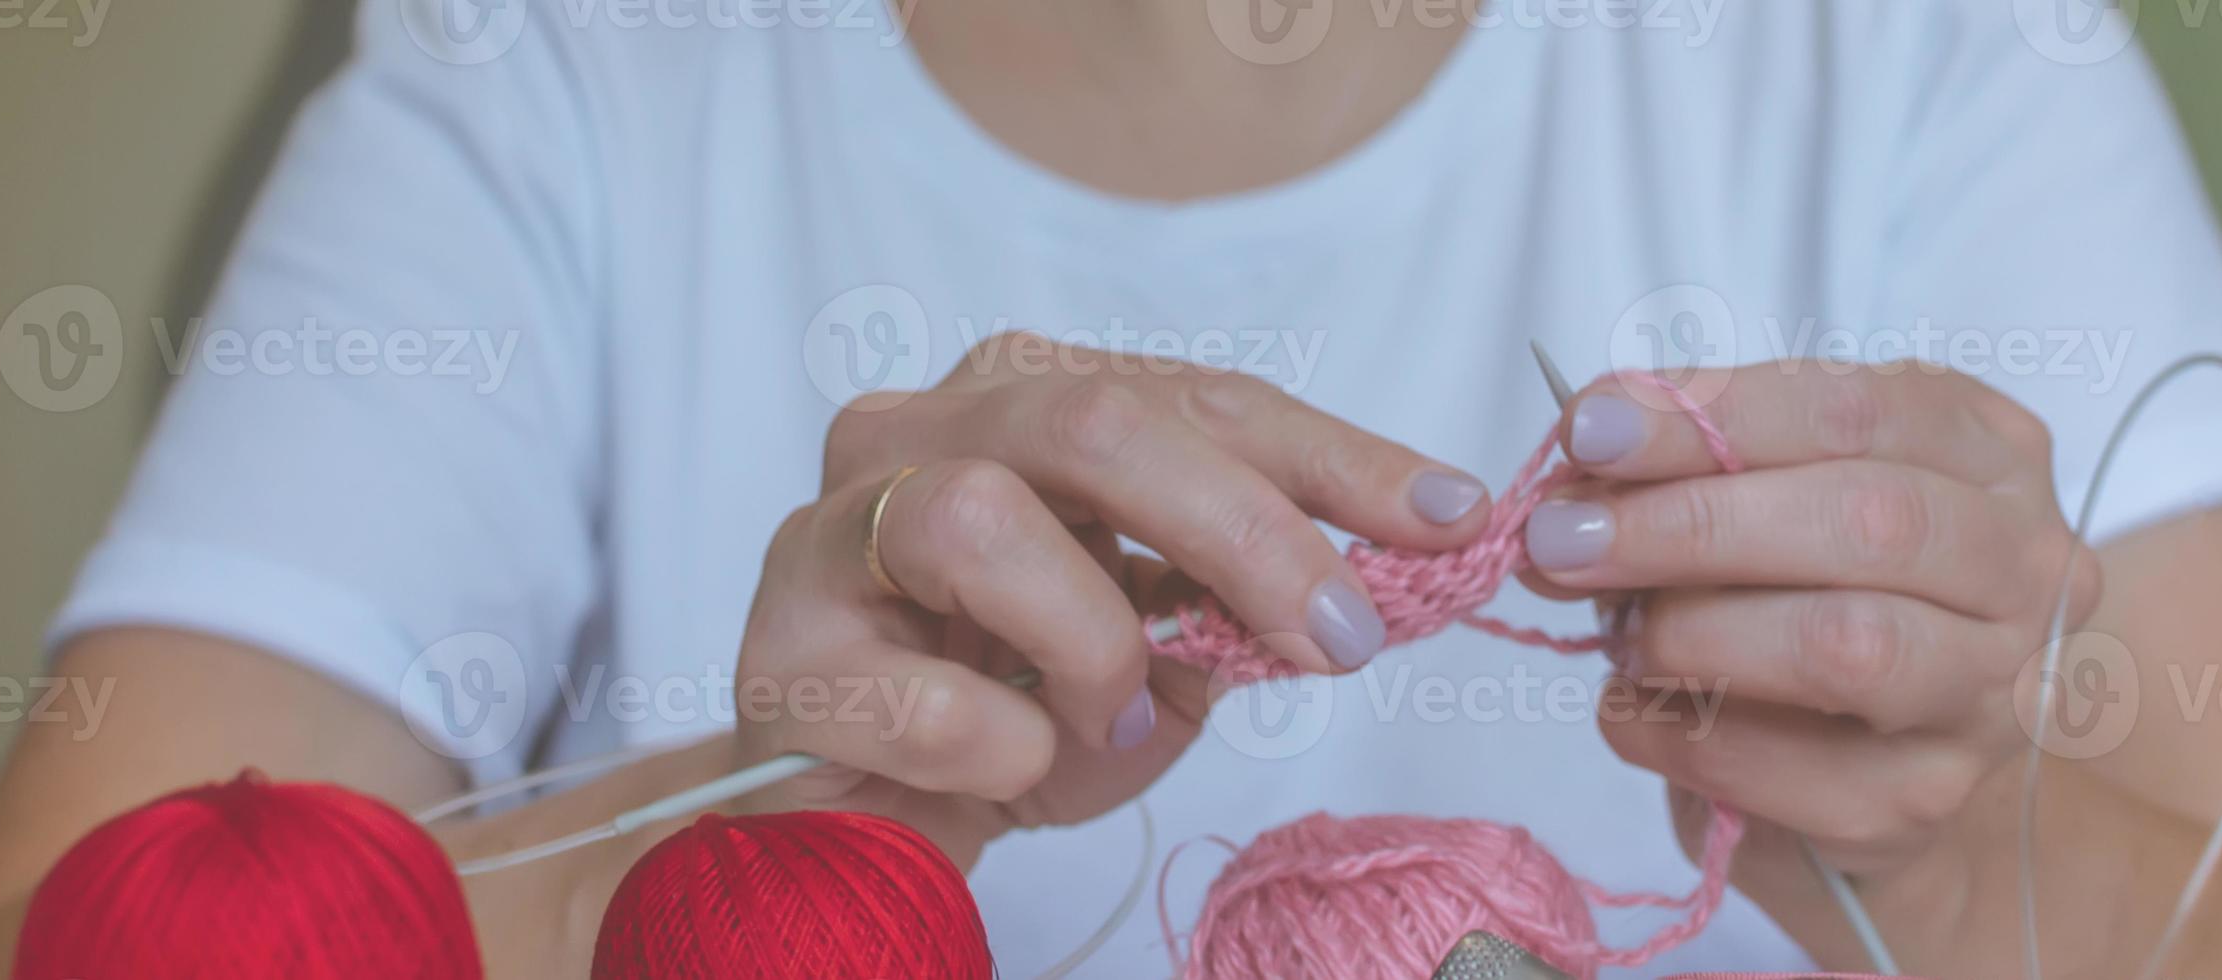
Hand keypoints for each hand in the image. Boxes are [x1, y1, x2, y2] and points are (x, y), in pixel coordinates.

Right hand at [733, 333, 1493, 861]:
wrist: (867, 823)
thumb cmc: (1019, 711)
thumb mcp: (1164, 650)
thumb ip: (1245, 599)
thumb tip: (1382, 578)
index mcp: (1025, 404)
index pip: (1197, 397)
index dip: (1327, 457)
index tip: (1443, 514)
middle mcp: (920, 430)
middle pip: (1093, 423)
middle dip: (1245, 529)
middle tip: (1338, 635)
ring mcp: (830, 527)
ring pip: (983, 520)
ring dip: (1092, 646)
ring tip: (1112, 721)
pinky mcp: (777, 645)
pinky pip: (920, 689)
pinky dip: (1001, 743)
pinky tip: (1007, 763)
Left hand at [1518, 362, 2100, 927]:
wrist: (1874, 768)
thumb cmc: (1816, 595)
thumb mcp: (1773, 496)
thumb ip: (1694, 469)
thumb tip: (1578, 477)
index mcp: (1990, 455)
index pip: (1855, 410)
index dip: (1713, 415)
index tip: (1589, 428)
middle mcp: (2026, 569)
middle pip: (1868, 522)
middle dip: (1691, 523)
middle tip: (1564, 539)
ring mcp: (1992, 695)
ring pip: (1848, 645)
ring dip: (1695, 632)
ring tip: (1618, 635)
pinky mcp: (1924, 804)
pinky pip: (1785, 768)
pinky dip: (1677, 735)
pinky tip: (1634, 713)